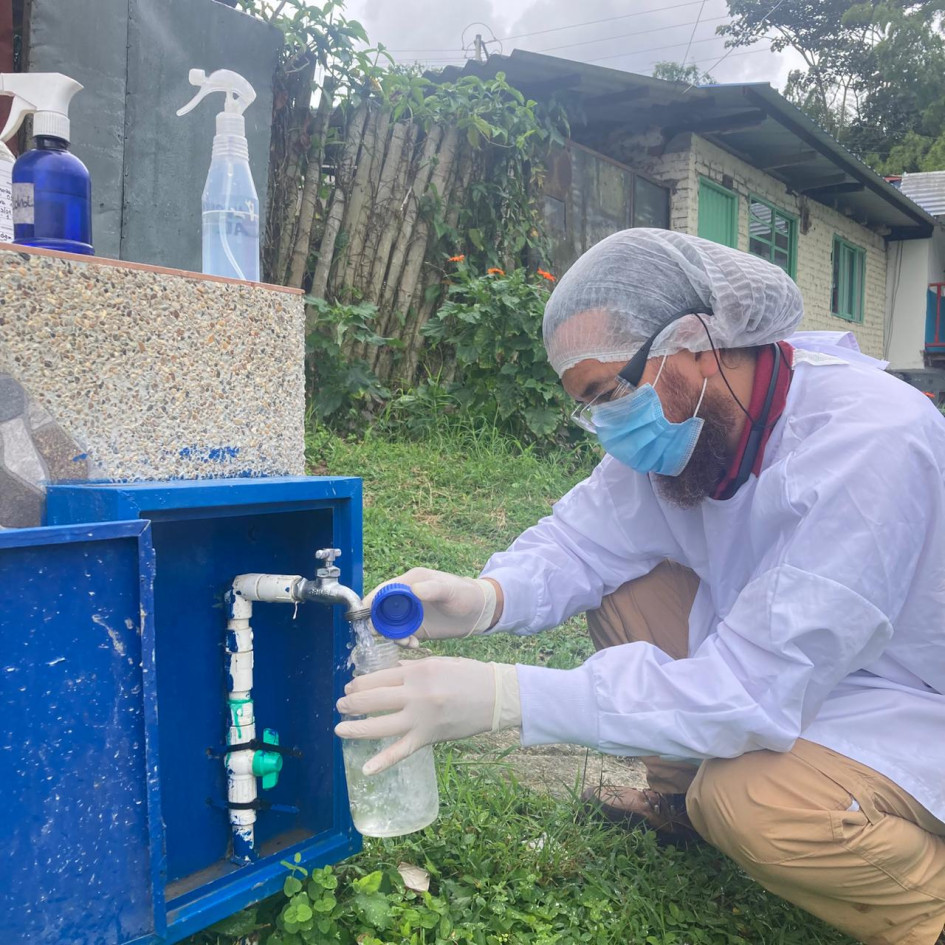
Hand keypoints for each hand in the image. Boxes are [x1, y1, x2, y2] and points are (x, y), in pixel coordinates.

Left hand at [335, 657, 520, 774]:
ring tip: (340, 728)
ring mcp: (421, 717)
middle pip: (373, 699)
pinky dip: (383, 762)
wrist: (496, 696)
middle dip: (352, 703)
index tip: (351, 688)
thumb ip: (411, 668)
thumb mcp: (437, 662)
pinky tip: (366, 769)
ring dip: (356, 727)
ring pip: (380, 725)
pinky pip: (402, 751)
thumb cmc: (468, 675)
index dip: (359, 684)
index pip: (377, 678)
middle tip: (341, 705)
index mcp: (417, 671)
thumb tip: (388, 672)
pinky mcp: (429, 736)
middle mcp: (415, 694)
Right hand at [364, 569, 499, 645]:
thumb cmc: (465, 594)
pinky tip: (414, 645)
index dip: (371, 601)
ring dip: (392, 635)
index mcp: (410, 582)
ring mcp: (409, 613)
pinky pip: (400, 636)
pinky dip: (402, 641)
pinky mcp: (415, 627)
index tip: (364, 615)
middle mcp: (406, 597)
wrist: (478, 612)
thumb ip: (433, 589)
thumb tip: (414, 589)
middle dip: (379, 623)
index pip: (383, 590)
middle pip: (380, 609)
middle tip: (387, 635)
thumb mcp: (450, 591)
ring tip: (407, 642)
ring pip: (388, 625)